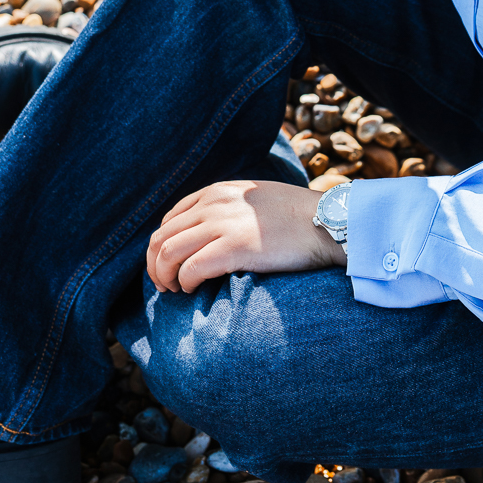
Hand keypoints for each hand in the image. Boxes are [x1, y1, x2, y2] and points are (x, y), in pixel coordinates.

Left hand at [145, 180, 345, 293]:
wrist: (327, 221)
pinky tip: (194, 290)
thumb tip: (211, 233)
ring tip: (176, 290)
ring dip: (165, 277)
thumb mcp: (255, 200)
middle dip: (155, 266)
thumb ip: (230, 207)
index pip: (170, 219)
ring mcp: (222, 224)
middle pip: (161, 237)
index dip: (162, 246)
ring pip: (167, 253)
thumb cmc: (297, 217)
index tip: (169, 267)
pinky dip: (185, 283)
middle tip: (165, 286)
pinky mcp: (233, 247)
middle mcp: (214, 204)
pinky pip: (190, 270)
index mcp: (218, 191)